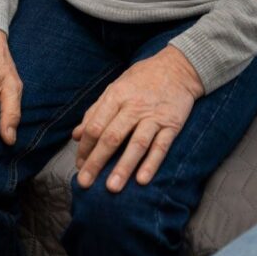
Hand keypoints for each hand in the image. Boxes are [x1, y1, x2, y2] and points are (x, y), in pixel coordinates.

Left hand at [72, 46, 203, 191]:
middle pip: (112, 137)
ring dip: (123, 167)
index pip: (96, 125)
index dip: (85, 147)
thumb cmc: (143, 78)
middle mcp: (134, 107)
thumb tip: (77, 135)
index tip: (79, 165)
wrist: (179, 67)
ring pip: (137, 144)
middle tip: (84, 183)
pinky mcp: (172, 124)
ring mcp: (154, 116)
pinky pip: (161, 146)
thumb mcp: (116, 86)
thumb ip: (96, 111)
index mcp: (117, 96)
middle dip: (96, 161)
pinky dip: (152, 163)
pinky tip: (142, 180)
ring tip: (112, 188)